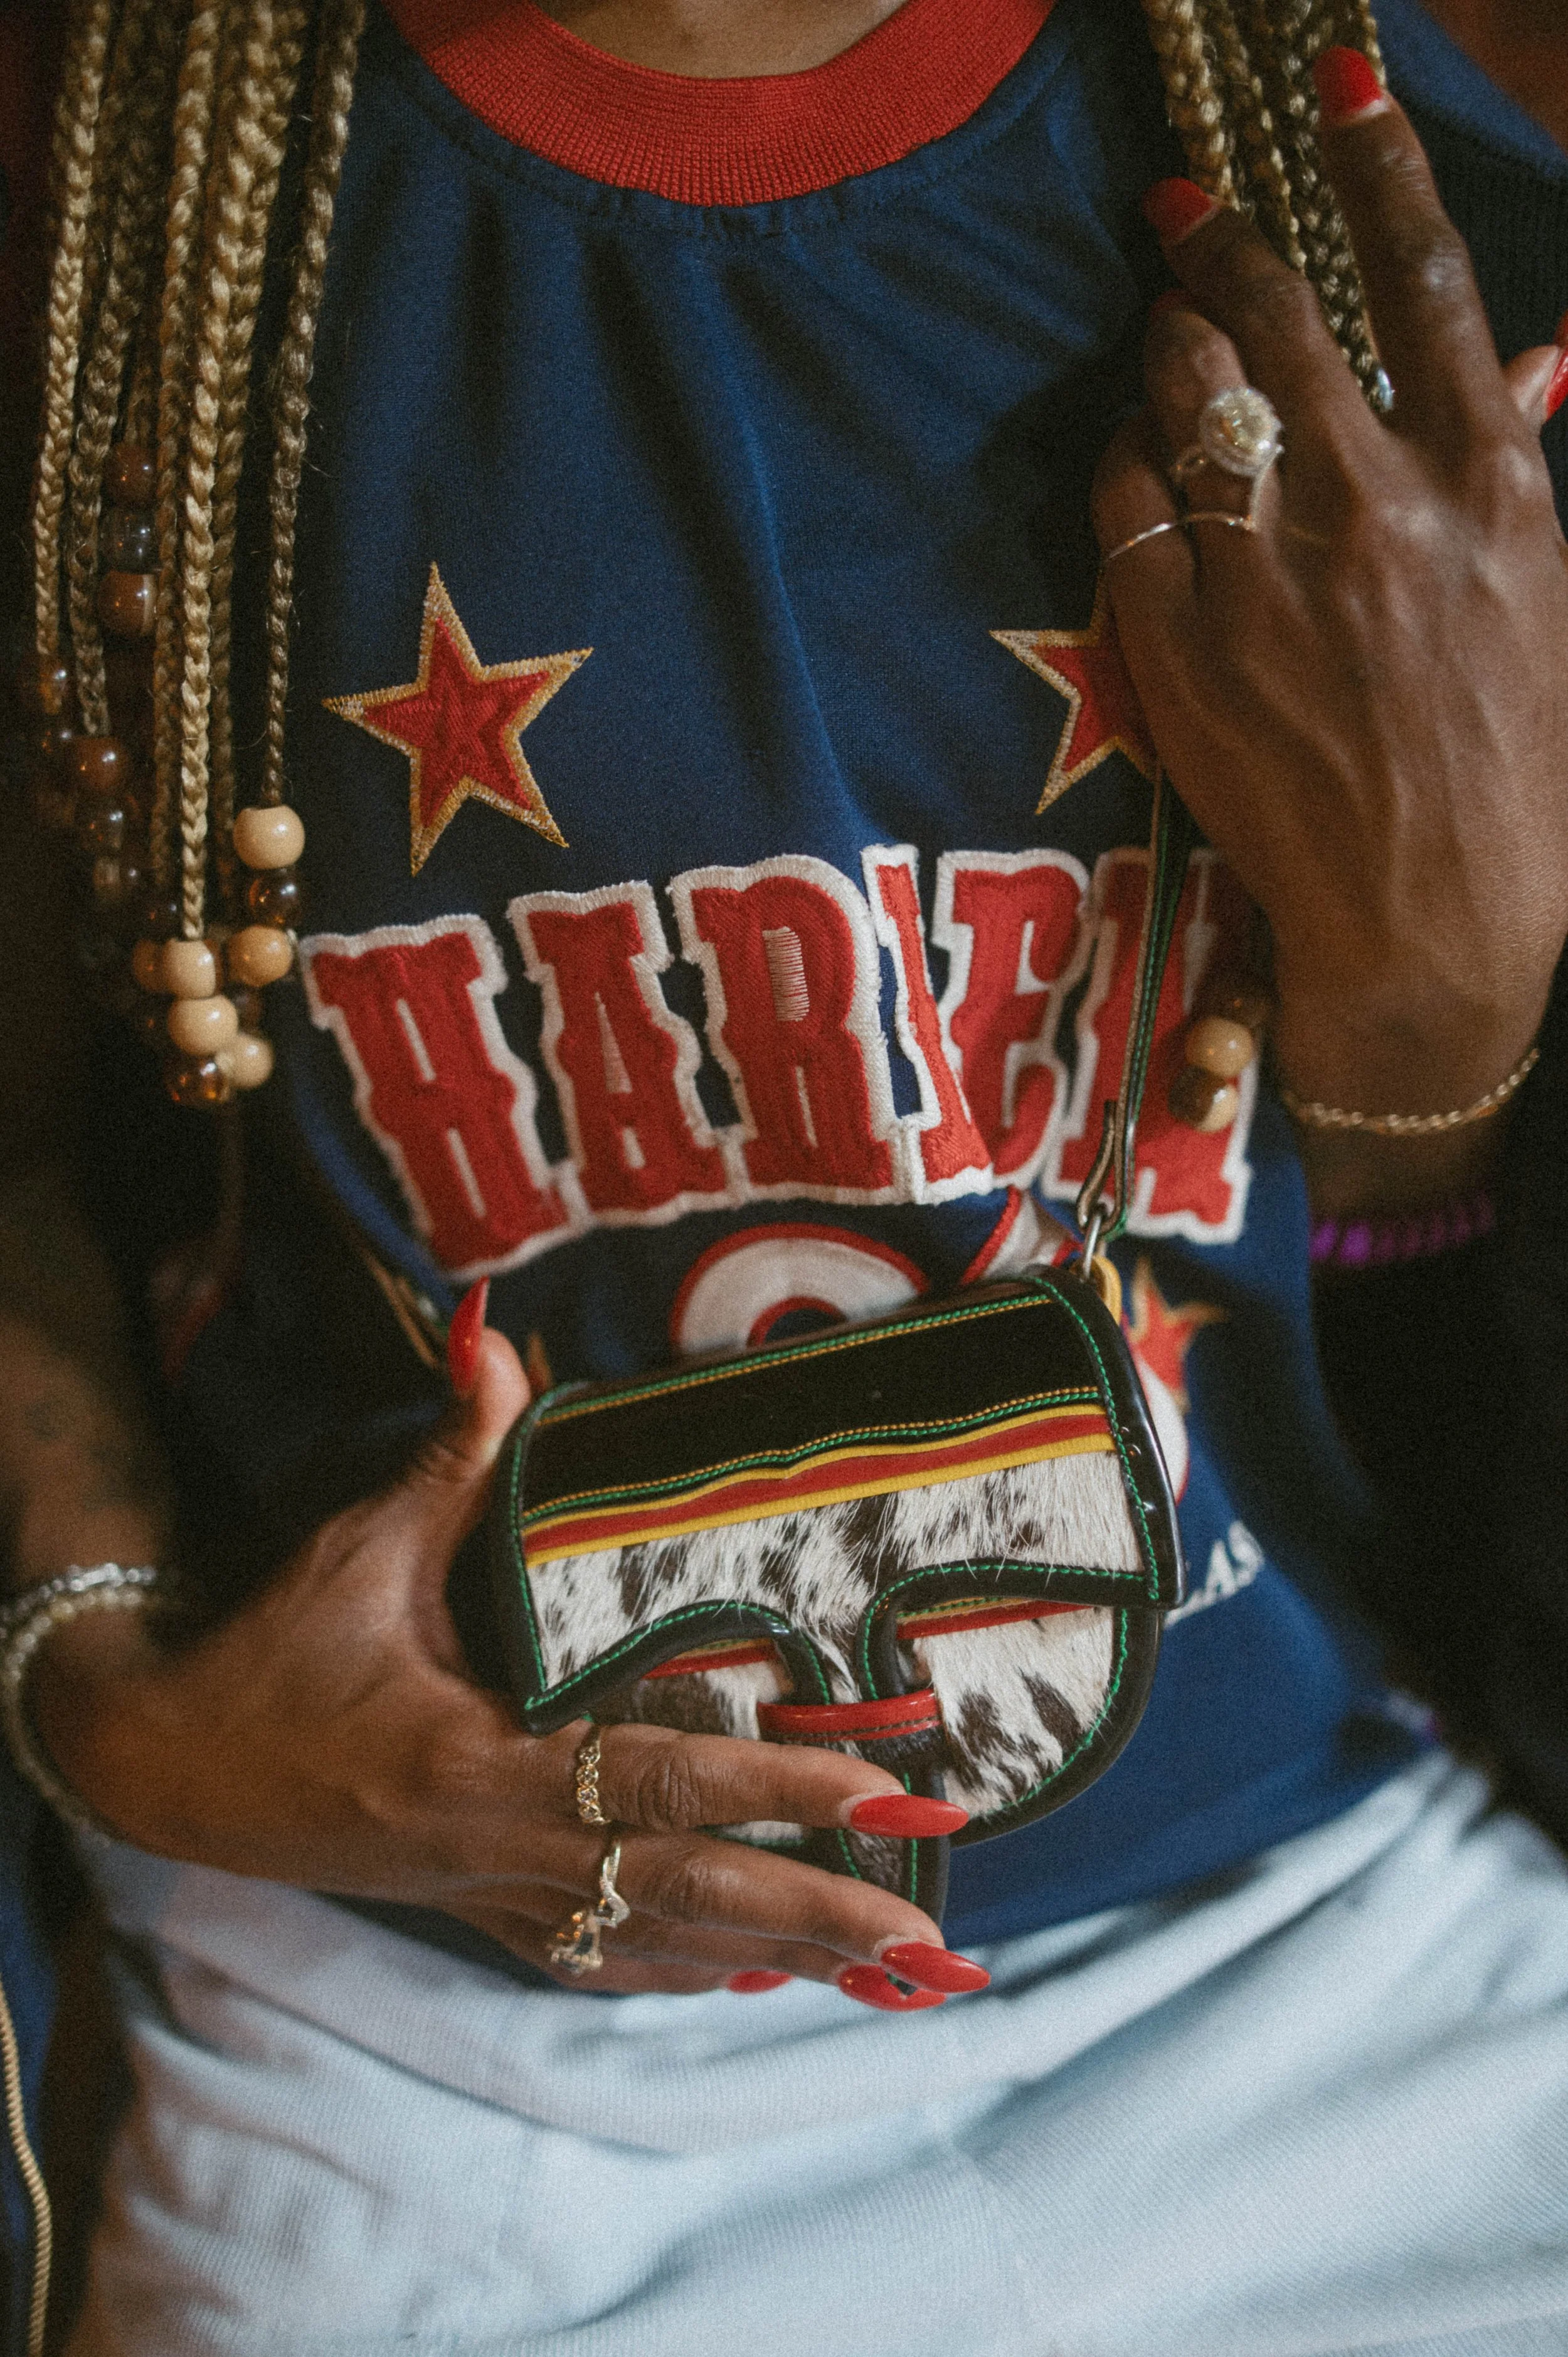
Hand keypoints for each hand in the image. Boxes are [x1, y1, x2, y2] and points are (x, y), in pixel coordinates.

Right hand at [32, 1304, 976, 2003]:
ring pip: (662, 1945)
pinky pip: (606, 1961)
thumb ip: (451, 1451)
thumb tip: (489, 1330)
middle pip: (687, 1895)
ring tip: (895, 1976)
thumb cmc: (270, 1656)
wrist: (168, 1770)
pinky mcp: (485, 1914)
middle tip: (931, 1939)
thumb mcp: (359, 1551)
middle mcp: (502, 1850)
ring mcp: (495, 1897)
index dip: (772, 1789)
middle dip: (815, 1915)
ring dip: (781, 1963)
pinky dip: (695, 1970)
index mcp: (479, 1762)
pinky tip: (766, 1978)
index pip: (657, 1776)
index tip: (880, 1795)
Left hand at [1093, 54, 1567, 1207]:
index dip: (1373, 164)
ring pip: (1187, 402)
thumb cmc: (1508, 769)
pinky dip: (1126, 467)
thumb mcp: (1546, 602)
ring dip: (1166, 348)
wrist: (1433, 919)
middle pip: (1278, 323)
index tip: (1331, 82)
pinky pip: (1128, 509)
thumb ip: (1510, 471)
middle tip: (1179, 209)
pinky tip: (1137, 464)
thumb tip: (1517, 362)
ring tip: (1161, 340)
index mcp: (1489, 489)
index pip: (1427, 283)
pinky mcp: (1183, 650)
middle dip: (1220, 241)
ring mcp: (1273, 582)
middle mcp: (1380, 514)